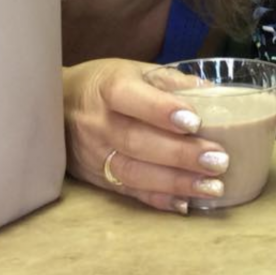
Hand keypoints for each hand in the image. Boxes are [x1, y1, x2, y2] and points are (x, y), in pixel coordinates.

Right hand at [63, 58, 229, 213]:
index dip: (160, 110)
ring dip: (176, 182)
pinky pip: (129, 192)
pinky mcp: (97, 178)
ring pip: (133, 172)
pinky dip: (158, 199)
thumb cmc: (106, 84)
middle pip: (136, 141)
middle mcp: (97, 123)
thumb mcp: (134, 71)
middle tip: (218, 160)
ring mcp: (95, 154)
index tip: (194, 121)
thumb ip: (171, 82)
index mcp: (108, 89)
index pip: (129, 98)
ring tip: (212, 187)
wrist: (57, 107)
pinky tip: (186, 203)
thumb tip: (216, 93)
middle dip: (180, 154)